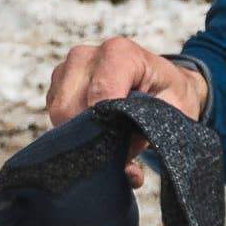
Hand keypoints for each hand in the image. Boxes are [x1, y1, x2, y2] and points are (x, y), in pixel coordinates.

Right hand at [44, 36, 208, 185]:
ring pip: (58, 112)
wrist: (164, 84)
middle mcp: (88, 55)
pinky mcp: (59, 81)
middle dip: (92, 133)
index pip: (99, 93)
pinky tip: (97, 126)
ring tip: (109, 135)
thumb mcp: (172, 115)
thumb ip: (149, 137)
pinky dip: (74, 127)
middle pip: (69, 107)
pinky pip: (54, 113)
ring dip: (82, 132)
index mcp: (120, 53)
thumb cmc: (169, 96)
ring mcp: (69, 66)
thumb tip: (127, 173)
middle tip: (116, 147)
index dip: (106, 125)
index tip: (120, 145)